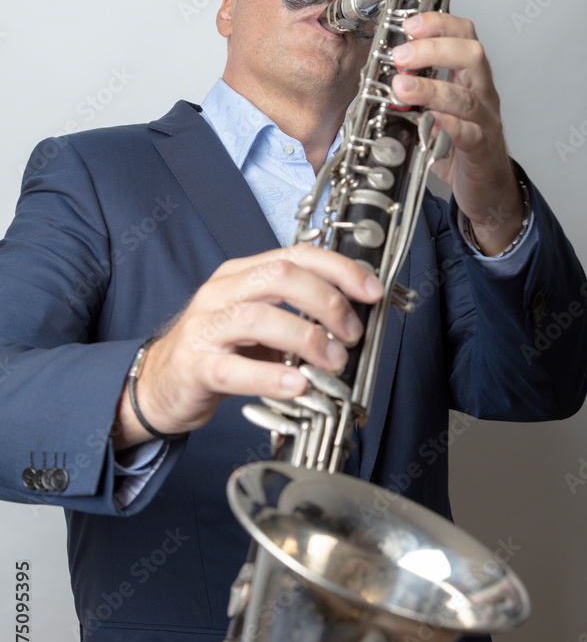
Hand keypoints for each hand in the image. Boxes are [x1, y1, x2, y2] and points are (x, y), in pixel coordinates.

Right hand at [113, 244, 382, 448]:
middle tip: (352, 335)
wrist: (160, 384)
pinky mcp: (195, 366)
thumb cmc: (218, 351)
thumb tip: (354, 317)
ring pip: (258, 317)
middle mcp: (221, 292)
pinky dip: (270, 376)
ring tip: (333, 363)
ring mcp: (205, 328)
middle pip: (279, 277)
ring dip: (306, 338)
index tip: (371, 292)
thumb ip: (296, 312)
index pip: (296, 255)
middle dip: (327, 302)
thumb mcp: (258, 321)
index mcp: (241, 274)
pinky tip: (297, 385)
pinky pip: (233, 368)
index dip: (339, 269)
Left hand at [391, 12, 523, 254]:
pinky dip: (449, 126)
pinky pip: (469, 134)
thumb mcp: (435, 112)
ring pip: (467, 97)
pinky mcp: (482, 151)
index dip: (439, 23)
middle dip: (434, 48)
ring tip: (402, 87)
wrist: (487, 190)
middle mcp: (482, 95)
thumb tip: (377, 78)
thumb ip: (413, 95)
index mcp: (470, 79)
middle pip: (472, 55)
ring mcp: (485, 122)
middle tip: (401, 55)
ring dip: (432, 88)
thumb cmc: (460, 148)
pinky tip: (430, 123)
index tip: (409, 24)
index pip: (464, 35)